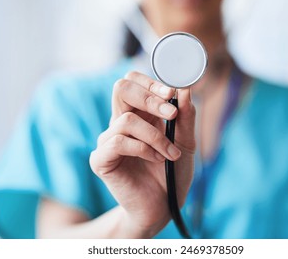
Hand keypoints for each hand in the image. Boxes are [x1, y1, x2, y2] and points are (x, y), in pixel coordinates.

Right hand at [89, 72, 195, 237]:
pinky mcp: (101, 159)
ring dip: (154, 136)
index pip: (133, 82)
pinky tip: (156, 159)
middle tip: (171, 113)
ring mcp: (109, 140)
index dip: (150, 82)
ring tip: (170, 153)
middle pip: (121, 88)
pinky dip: (142, 149)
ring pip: (126, 119)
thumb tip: (184, 89)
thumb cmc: (172, 173)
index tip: (172, 93)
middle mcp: (121, 123)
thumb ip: (185, 117)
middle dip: (149, 98)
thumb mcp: (186, 143)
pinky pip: (118, 141)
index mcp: (140, 115)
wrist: (164, 206)